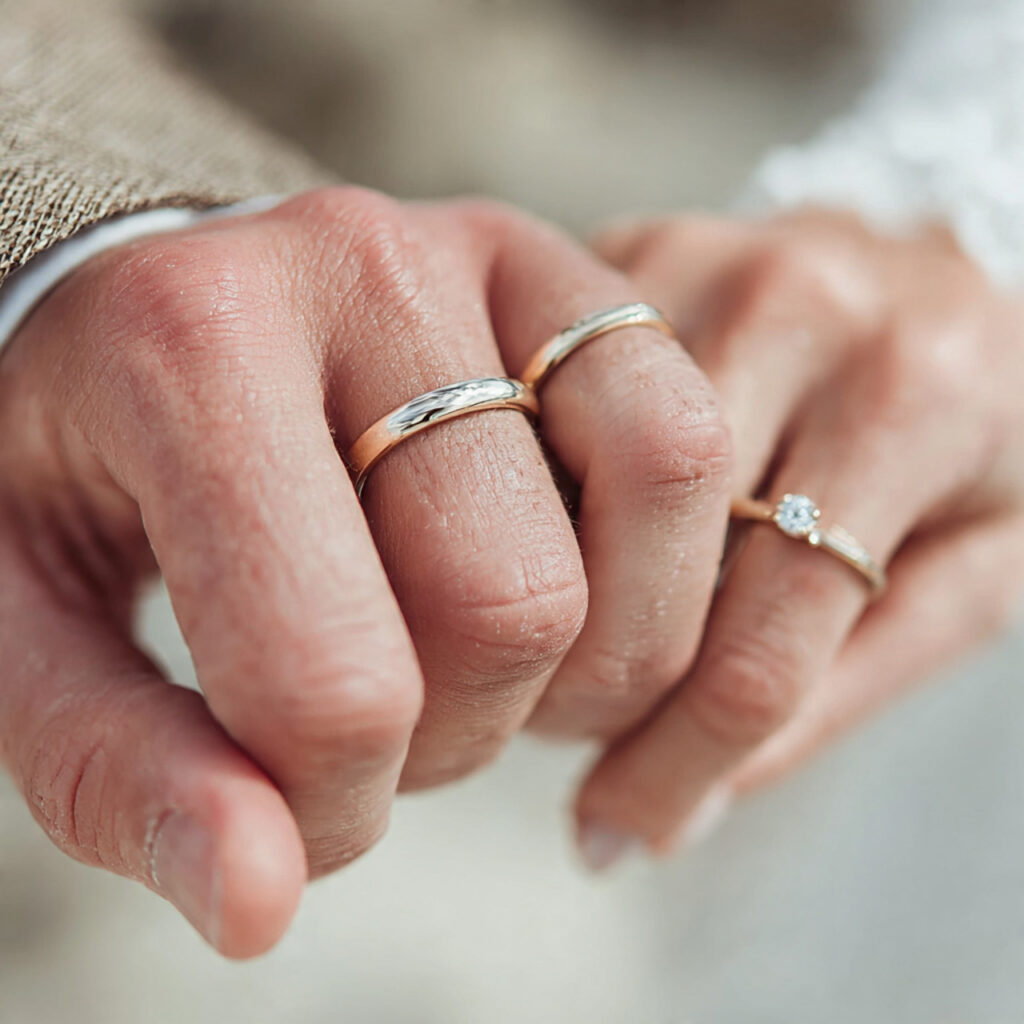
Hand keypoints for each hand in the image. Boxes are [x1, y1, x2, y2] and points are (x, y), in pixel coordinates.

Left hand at [0, 188, 730, 953]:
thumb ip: (119, 774)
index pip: (328, 675)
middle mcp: (357, 265)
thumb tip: (260, 903)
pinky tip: (566, 589)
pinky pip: (686, 437)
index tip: (289, 808)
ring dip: (592, 655)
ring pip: (650, 494)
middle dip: (463, 735)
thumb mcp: (25, 630)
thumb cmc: (73, 467)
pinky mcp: (569, 269)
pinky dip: (660, 564)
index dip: (328, 810)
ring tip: (488, 663)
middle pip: (513, 601)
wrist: (142, 303)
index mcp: (187, 349)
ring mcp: (483, 250)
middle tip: (385, 721)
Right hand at [577, 209, 1023, 864]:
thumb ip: (838, 686)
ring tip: (556, 649)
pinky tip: (543, 536)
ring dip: (556, 582)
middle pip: (649, 548)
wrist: (957, 265)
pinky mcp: (626, 249)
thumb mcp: (977, 566)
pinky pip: (546, 398)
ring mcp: (701, 258)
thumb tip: (675, 809)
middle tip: (577, 738)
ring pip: (577, 473)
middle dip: (603, 670)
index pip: (762, 638)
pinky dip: (537, 487)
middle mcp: (803, 304)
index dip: (681, 760)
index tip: (627, 825)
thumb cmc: (983, 428)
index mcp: (918, 398)